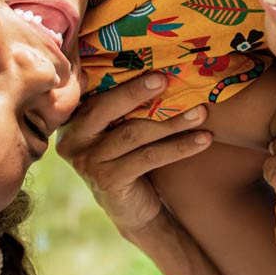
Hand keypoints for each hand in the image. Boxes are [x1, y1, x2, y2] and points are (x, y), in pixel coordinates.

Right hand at [55, 75, 211, 234]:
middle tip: (166, 79)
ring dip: (170, 121)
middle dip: (135, 92)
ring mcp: (88, 163)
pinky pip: (149, 158)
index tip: (146, 64)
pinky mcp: (109, 181)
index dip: (116, 77)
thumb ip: (120, 105)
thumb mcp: (117, 130)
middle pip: (103, 109)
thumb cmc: (127, 158)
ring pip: (133, 134)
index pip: (92, 93)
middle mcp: (72, 141)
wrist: (132, 210)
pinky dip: (180, 147)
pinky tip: (204, 139)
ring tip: (200, 112)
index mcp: (71, 121)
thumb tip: (158, 65)